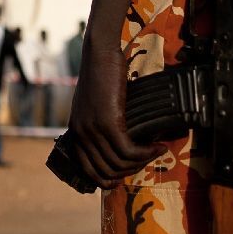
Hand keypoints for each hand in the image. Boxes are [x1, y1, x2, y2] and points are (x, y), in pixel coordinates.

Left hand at [67, 42, 166, 188]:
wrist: (100, 53)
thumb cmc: (100, 74)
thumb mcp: (94, 104)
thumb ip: (98, 124)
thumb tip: (117, 146)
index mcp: (75, 131)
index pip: (87, 169)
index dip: (106, 179)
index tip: (123, 178)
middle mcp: (81, 133)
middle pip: (106, 171)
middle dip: (128, 172)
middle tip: (145, 162)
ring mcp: (93, 129)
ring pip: (119, 162)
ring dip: (141, 162)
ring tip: (155, 152)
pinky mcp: (108, 122)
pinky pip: (128, 151)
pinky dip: (145, 153)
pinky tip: (157, 146)